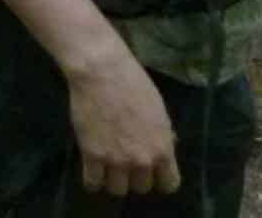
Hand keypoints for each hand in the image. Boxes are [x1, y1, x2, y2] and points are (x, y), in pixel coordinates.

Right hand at [63, 43, 180, 196]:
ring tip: (108, 164)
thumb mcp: (159, 110)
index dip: (160, 178)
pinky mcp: (92, 156)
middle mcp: (142, 161)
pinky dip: (92, 179)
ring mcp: (116, 160)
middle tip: (126, 159)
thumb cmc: (134, 83)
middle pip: (142, 187)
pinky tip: (92, 167)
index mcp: (162, 149)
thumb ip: (162, 135)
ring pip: (118, 190)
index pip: (169, 184)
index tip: (153, 171)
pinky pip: (93, 184)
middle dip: (135, 175)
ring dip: (114, 179)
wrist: (102, 71)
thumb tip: (167, 148)